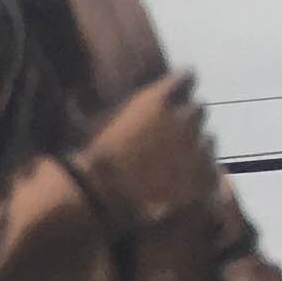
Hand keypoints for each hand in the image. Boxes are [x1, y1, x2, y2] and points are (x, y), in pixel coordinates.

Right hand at [67, 70, 214, 236]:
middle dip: (186, 118)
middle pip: (198, 109)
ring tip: (172, 164)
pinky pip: (211, 173)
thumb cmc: (87, 160)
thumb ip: (85, 105)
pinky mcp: (204, 182)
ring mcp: (198, 152)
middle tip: (167, 135)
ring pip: (206, 141)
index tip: (169, 96)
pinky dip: (199, 177)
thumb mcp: (81, 124)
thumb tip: (71, 94)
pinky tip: (180, 187)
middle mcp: (186, 119)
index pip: (186, 77)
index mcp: (160, 99)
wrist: (99, 203)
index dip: (178, 86)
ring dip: (193, 147)